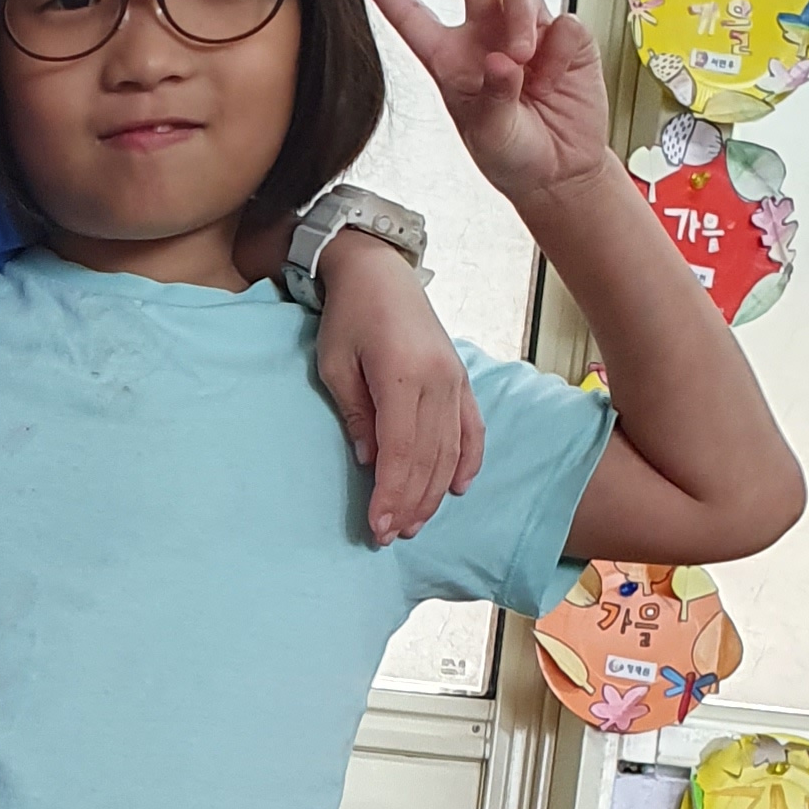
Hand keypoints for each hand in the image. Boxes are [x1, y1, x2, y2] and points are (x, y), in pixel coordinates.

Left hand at [313, 231, 485, 543]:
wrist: (379, 273)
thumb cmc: (349, 318)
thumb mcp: (336, 365)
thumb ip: (357, 415)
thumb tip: (371, 462)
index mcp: (403, 376)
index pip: (401, 451)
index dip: (391, 494)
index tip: (379, 527)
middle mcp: (438, 381)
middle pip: (429, 458)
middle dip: (410, 502)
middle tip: (391, 536)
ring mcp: (456, 380)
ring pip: (451, 450)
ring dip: (434, 492)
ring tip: (415, 523)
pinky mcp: (462, 379)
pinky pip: (472, 428)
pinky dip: (468, 461)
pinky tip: (458, 489)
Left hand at [359, 0, 615, 210]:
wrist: (560, 170)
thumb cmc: (513, 154)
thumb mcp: (490, 134)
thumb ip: (492, 97)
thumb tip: (503, 58)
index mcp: (451, 58)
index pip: (414, 17)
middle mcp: (486, 34)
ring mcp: (528, 31)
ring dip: (519, 20)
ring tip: (520, 60)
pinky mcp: (566, 38)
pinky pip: (561, 22)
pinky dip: (554, 46)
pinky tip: (551, 74)